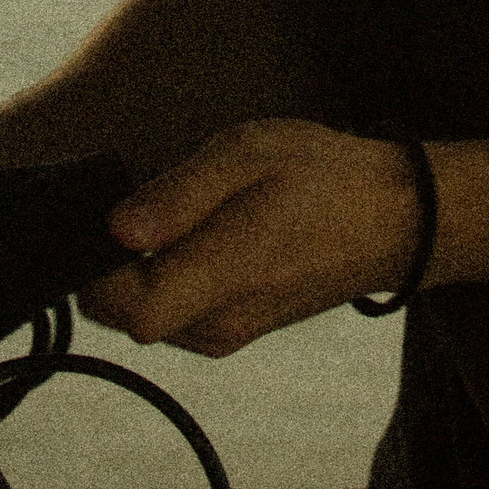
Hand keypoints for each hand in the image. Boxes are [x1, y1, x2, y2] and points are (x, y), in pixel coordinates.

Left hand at [82, 120, 428, 355]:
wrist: (393, 219)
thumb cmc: (324, 177)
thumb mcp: (248, 154)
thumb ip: (179, 194)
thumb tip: (116, 228)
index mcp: (226, 276)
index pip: (127, 310)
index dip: (96, 268)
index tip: (104, 220)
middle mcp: (221, 323)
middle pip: (122, 316)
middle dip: (109, 268)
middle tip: (141, 206)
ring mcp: (228, 335)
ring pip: (144, 317)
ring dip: (138, 273)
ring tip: (179, 217)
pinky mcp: (234, 332)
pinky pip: (173, 315)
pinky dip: (164, 281)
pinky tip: (195, 238)